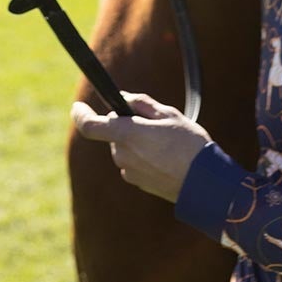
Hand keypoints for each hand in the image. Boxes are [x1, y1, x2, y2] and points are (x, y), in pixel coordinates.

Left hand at [70, 92, 212, 203]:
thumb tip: (123, 99)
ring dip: (137, 141)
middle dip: (128, 125)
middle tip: (155, 123)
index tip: (77, 106)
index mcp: (127, 134)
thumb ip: (141, 104)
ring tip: (166, 142)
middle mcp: (122, 154)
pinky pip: (133, 162)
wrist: (204, 183)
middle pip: (114, 133)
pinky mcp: (138, 182)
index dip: (80, 115)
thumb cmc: (189, 144)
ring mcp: (129, 171)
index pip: (90, 126)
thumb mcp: (168, 114)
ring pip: (124, 148)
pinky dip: (144, 156)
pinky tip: (166, 157)